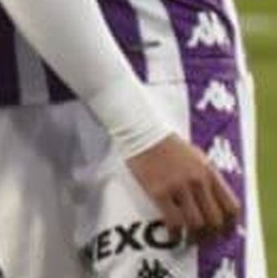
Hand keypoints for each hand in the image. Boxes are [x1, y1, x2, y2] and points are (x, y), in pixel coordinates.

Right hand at [126, 134, 241, 242]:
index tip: (225, 233)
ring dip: (194, 238)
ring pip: (196, 224)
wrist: (142, 132)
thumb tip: (215, 200)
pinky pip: (173, 220)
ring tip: (189, 240)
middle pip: (215, 220)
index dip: (230, 225)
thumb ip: (208, 177)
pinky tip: (173, 235)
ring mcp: (178, 187)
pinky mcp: (158, 191)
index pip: (231, 207)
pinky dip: (175, 233)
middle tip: (205, 241)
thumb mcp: (198, 157)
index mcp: (210, 173)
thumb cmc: (169, 145)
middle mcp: (198, 181)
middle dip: (212, 235)